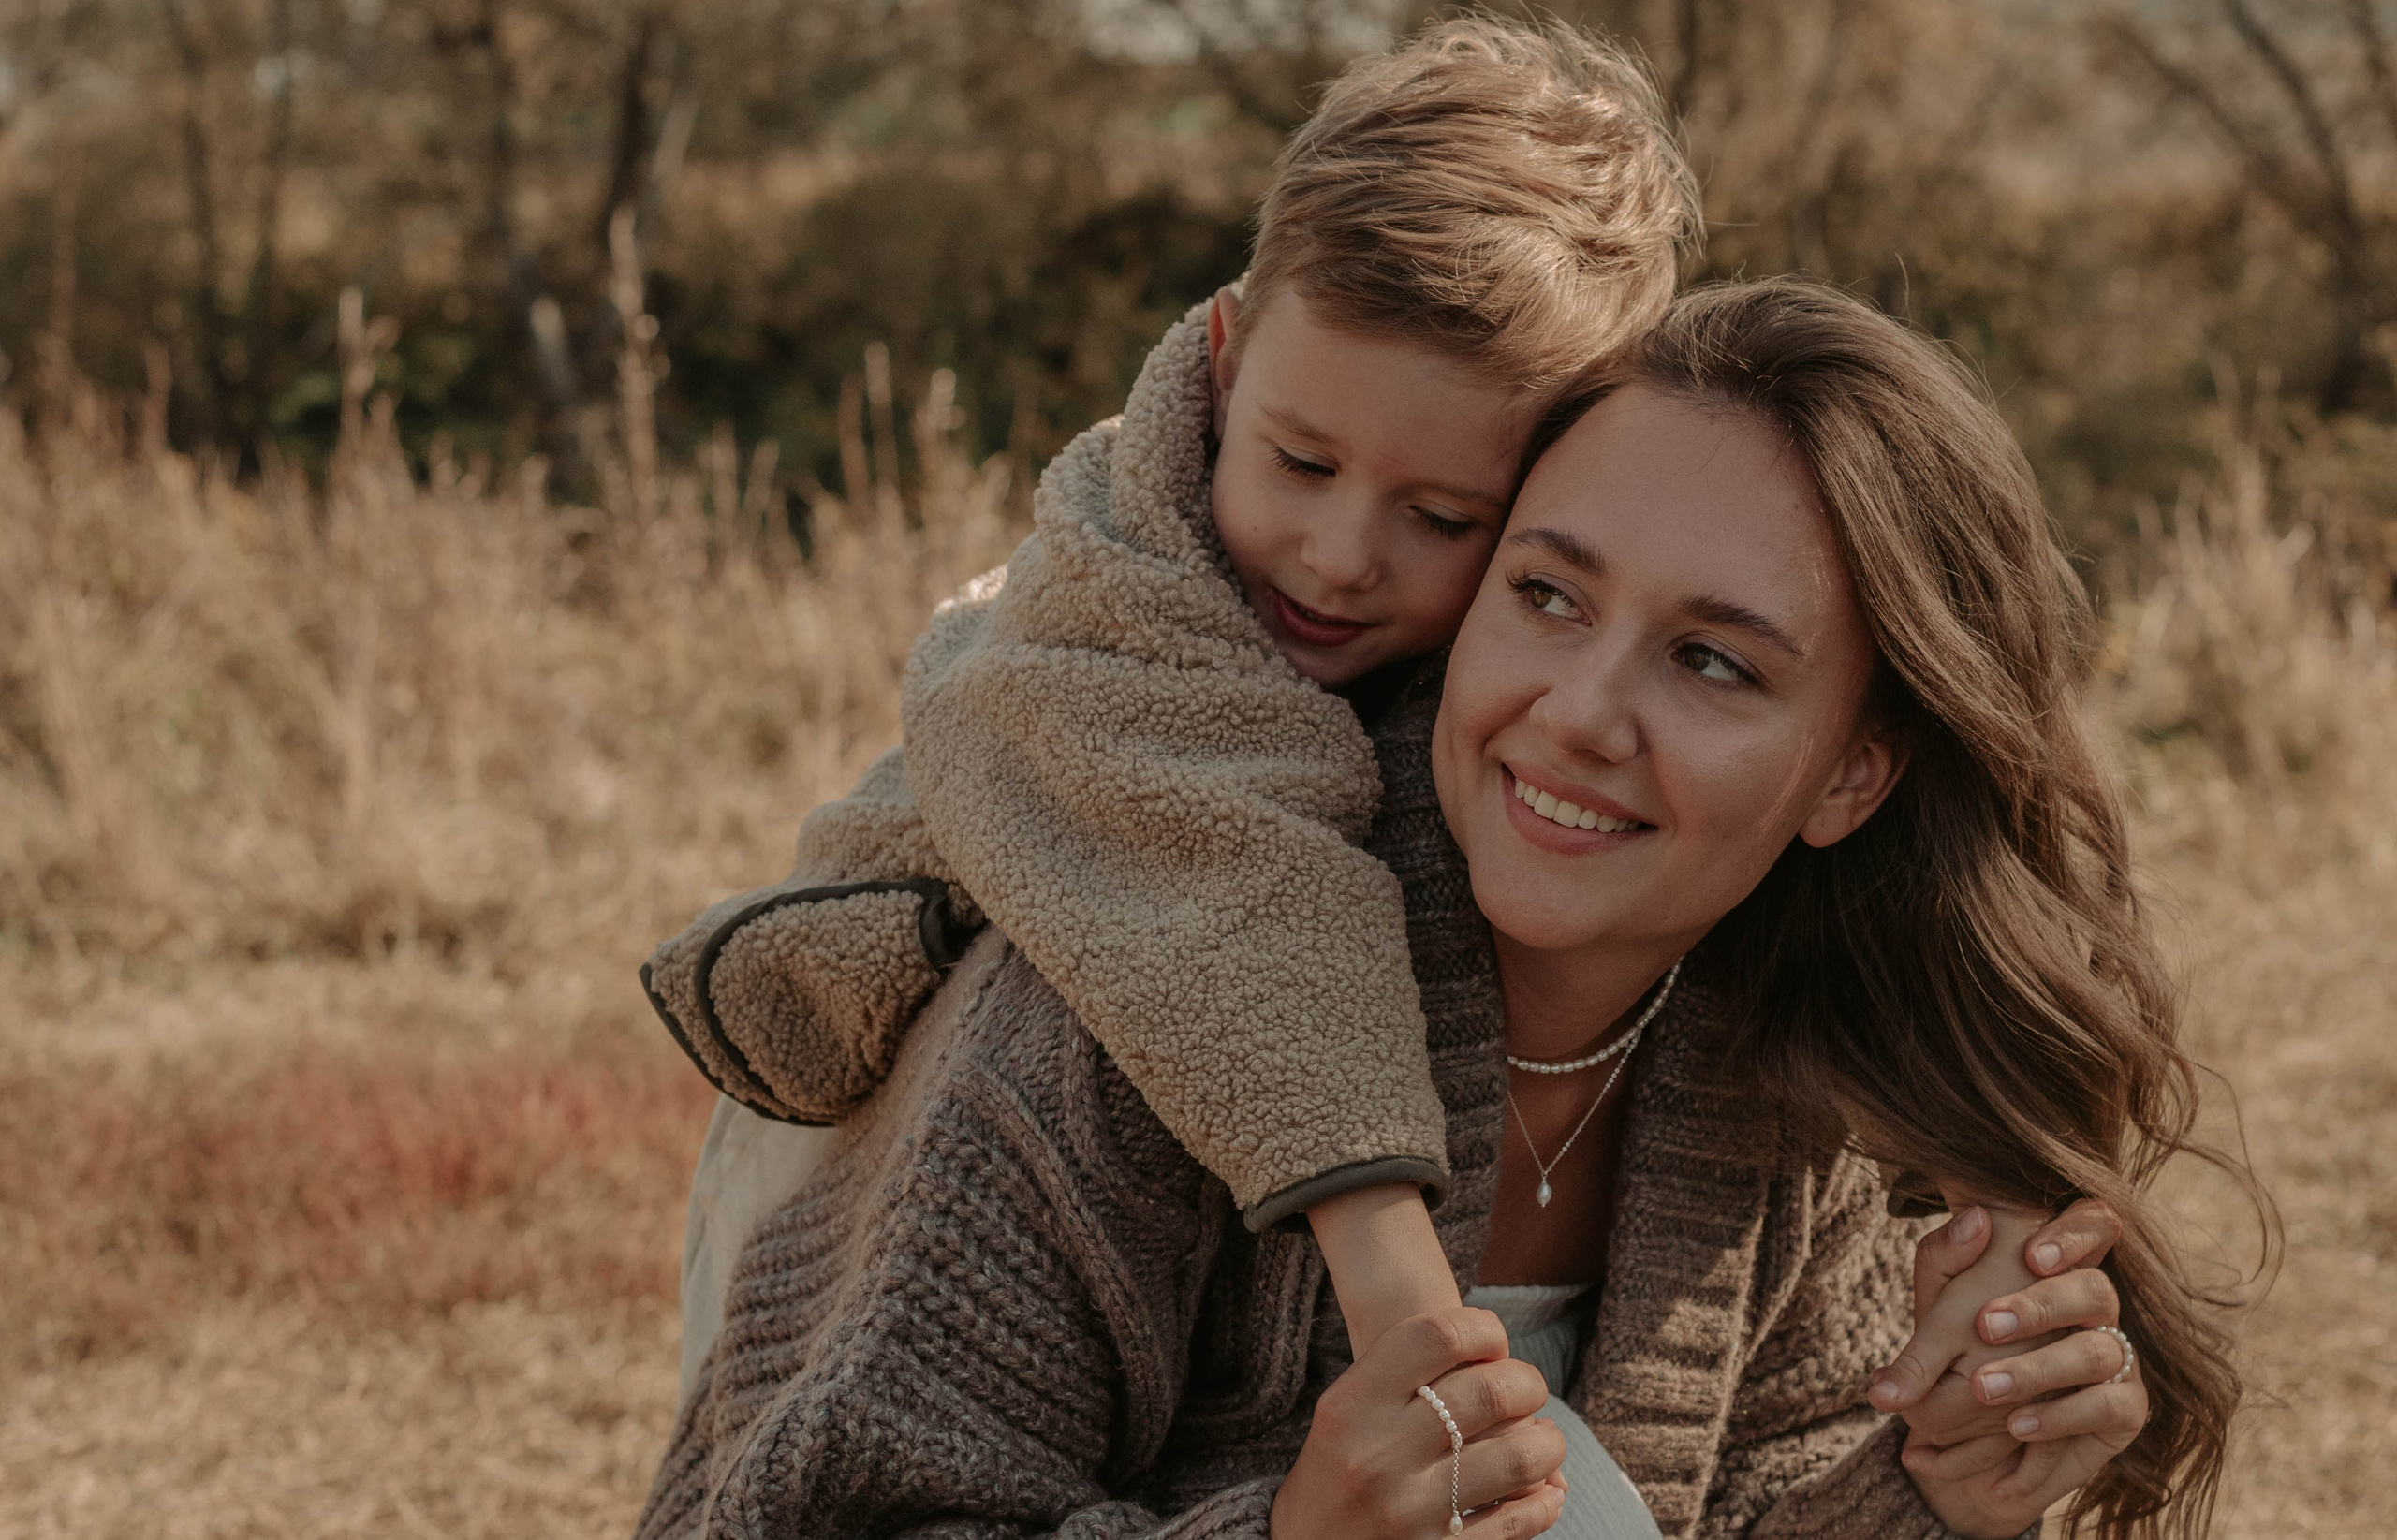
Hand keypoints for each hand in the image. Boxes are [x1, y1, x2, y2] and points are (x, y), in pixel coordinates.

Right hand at [1273, 1307, 1567, 1538]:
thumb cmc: (1332, 1480)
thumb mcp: (1342, 1419)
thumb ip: (1402, 1383)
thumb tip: (1501, 1363)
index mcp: (1351, 1408)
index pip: (1438, 1336)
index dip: (1484, 1330)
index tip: (1491, 1346)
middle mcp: (1379, 1456)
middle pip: (1492, 1390)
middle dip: (1528, 1383)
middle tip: (1525, 1393)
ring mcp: (1412, 1512)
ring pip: (1522, 1456)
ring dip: (1547, 1443)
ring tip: (1540, 1442)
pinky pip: (1523, 1518)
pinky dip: (1545, 1499)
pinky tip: (1540, 1490)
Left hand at [1877, 1200, 2148, 1537]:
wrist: (1970, 1431)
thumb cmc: (1958, 1349)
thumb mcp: (1939, 1305)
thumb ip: (1944, 1261)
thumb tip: (1974, 1216)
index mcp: (2060, 1269)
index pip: (2095, 1226)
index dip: (2076, 1234)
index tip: (2032, 1255)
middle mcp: (2097, 1308)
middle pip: (2096, 1290)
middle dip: (2041, 1306)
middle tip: (1984, 1324)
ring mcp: (2117, 1357)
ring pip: (2098, 1350)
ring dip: (2036, 1369)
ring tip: (1981, 1386)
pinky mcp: (2125, 1408)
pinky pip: (2108, 1405)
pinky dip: (2059, 1415)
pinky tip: (2016, 1425)